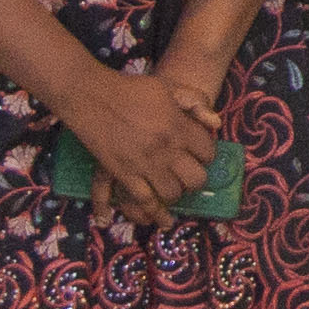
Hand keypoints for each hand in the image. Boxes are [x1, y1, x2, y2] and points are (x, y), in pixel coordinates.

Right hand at [53, 57, 222, 225]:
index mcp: (179, 127)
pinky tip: (163, 221)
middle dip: (196, 179)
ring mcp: (145, 164)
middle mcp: (166, 149)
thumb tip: (216, 124)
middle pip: (195, 178)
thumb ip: (196, 102)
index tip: (200, 154)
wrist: (92, 96)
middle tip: (189, 175)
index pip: (207, 151)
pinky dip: (155, 213)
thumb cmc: (131, 89)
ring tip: (174, 188)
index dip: (207, 154)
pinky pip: (144, 201)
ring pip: (173, 193)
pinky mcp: (124, 174)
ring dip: (177, 194)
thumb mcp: (169, 87)